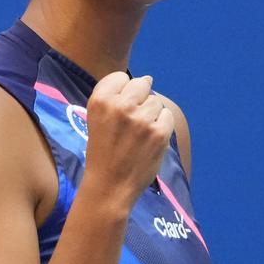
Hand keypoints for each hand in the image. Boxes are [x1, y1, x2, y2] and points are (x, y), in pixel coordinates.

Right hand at [79, 73, 173, 212]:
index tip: (117, 111)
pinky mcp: (159, 133)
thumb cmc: (102, 151)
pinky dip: (161, 126)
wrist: (109, 185)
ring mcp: (141, 119)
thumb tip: (148, 79)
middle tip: (131, 121)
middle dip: (139, 99)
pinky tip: (149, 139)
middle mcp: (120, 106)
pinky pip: (167, 116)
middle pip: (141, 84)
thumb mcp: (95, 118)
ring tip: (139, 133)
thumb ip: (114, 96)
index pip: (120, 78)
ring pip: (156, 101)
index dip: (121, 92)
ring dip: (151, 114)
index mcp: (100, 101)